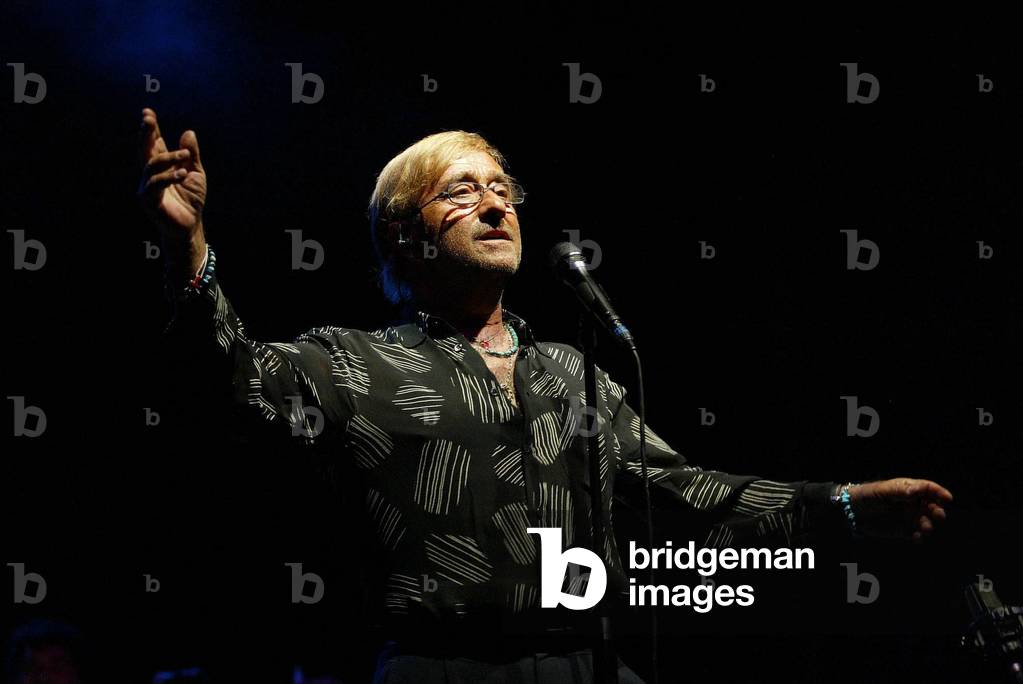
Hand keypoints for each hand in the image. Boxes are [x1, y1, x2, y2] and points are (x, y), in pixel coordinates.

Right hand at [137, 107, 206, 273]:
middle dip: (145, 133)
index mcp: (161, 165)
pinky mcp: (148, 200)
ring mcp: (147, 187)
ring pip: (150, 165)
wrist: (191, 225)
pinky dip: (168, 177)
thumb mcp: (196, 173)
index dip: (150, 128)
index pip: (153, 143)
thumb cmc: (191, 200)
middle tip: (147, 119)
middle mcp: (150, 174)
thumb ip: (192, 154)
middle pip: (144, 150)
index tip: (148, 112)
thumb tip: (189, 132)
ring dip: (168, 157)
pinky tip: (182, 174)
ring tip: (185, 156)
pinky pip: (155, 185)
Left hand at [848, 478, 952, 543]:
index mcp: (909, 489)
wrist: (853, 511)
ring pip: (927, 521)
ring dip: (929, 525)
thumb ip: (899, 491)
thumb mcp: (882, 490)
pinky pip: (918, 535)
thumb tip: (914, 492)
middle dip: (937, 510)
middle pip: (932, 506)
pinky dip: (920, 537)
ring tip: (925, 528)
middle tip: (938, 515)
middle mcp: (914, 503)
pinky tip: (916, 537)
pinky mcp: (906, 531)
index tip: (947, 498)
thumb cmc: (867, 495)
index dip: (939, 492)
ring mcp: (911, 517)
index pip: (928, 489)